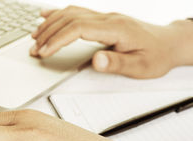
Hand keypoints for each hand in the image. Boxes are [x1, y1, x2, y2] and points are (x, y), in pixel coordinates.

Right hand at [30, 6, 192, 77]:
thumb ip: (117, 63)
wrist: (169, 44)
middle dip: (48, 34)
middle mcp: (108, 18)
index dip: (58, 40)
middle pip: (70, 19)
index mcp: (116, 29)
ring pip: (71, 13)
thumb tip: (96, 60)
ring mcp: (105, 16)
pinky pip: (77, 11)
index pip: (78, 29)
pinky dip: (58, 13)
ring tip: (34, 37)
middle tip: (33, 49)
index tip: (44, 52)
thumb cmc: (155, 56)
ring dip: (50, 24)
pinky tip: (46, 16)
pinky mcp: (103, 19)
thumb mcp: (140, 66)